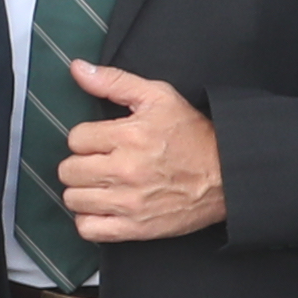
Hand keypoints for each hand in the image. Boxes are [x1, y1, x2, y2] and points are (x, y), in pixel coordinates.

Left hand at [53, 61, 225, 243]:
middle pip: (69, 170)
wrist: (228, 175)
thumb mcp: (158, 97)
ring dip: (83, 192)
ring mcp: (129, 203)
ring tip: (101, 185)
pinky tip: (103, 207)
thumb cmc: (193, 135)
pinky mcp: (135, 228)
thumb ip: (114, 81)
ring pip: (73, 199)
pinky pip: (88, 229)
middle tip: (101, 163)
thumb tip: (77, 68)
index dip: (87, 139)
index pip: (75, 139)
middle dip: (81, 164)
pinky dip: (90, 220)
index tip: (103, 141)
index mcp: (128, 136)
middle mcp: (125, 171)